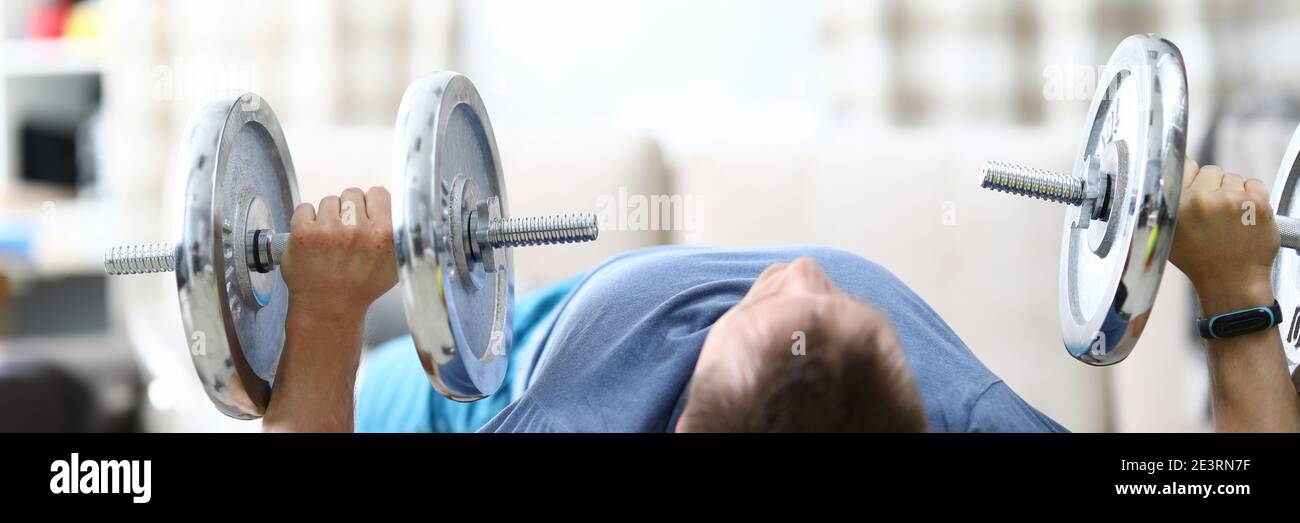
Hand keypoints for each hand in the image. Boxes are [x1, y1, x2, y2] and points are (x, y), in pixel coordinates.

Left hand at [281, 186, 397, 320]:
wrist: (328, 308)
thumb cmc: (360, 287)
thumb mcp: (395, 263)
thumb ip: (400, 234)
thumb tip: (401, 207)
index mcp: (386, 235)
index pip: (379, 193)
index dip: (371, 205)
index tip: (366, 218)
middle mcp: (360, 231)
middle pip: (353, 193)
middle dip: (349, 210)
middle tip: (346, 232)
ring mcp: (330, 231)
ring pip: (329, 200)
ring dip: (328, 216)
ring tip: (329, 240)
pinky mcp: (304, 233)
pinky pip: (304, 207)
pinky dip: (306, 221)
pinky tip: (313, 240)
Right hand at [1169, 159, 1279, 313]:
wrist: (1232, 282)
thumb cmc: (1201, 262)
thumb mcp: (1169, 235)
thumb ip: (1168, 206)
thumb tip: (1171, 179)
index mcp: (1178, 205)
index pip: (1185, 166)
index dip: (1192, 177)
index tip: (1196, 188)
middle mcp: (1203, 200)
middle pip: (1211, 170)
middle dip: (1213, 186)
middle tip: (1215, 211)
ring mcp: (1232, 200)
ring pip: (1233, 177)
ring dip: (1233, 192)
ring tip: (1230, 217)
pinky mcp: (1257, 203)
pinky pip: (1255, 184)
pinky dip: (1252, 196)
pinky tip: (1245, 216)